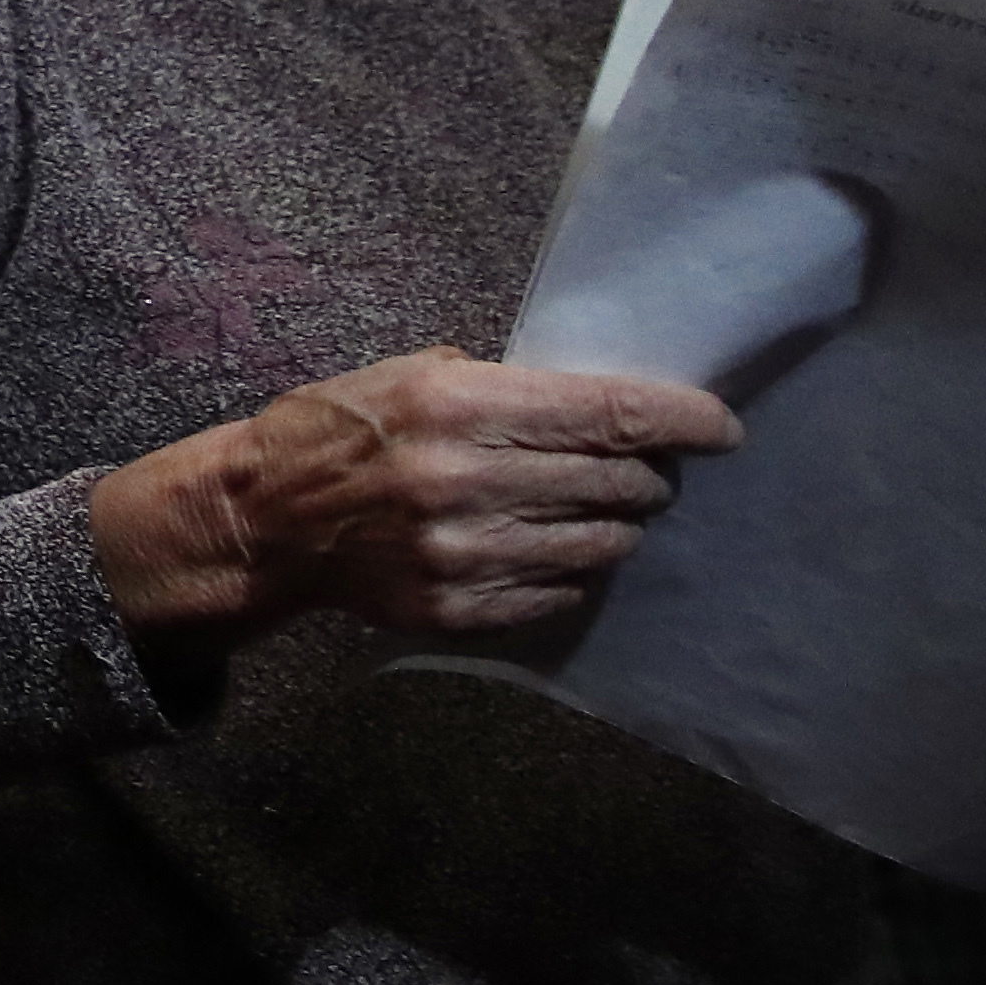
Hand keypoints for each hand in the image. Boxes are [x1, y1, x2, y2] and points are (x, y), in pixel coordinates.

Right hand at [91, 347, 739, 647]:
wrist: (264, 520)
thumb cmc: (340, 429)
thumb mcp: (410, 376)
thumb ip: (504, 389)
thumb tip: (606, 408)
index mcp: (454, 405)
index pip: (609, 413)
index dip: (681, 418)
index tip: (721, 426)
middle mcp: (463, 480)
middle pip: (617, 480)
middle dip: (647, 473)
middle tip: (644, 469)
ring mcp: (462, 553)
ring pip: (600, 544)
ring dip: (615, 525)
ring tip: (598, 510)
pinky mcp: (457, 608)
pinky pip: (559, 594)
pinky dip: (568, 571)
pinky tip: (544, 548)